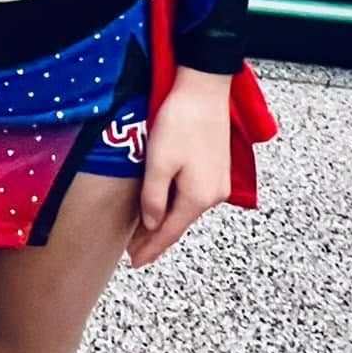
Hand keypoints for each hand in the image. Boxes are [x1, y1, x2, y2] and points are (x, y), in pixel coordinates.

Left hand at [128, 67, 232, 268]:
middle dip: (155, 238)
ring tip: (144, 232)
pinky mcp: (217, 167)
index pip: (169, 233)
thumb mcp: (158, 163)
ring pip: (186, 209)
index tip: (135, 263)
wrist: (204, 89)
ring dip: (165, 221)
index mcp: (197, 198)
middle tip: (134, 252)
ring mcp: (217, 182)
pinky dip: (176, 205)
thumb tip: (151, 224)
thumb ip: (154, 198)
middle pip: (179, 223)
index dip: (150, 249)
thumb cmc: (180, 122)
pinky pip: (193, 196)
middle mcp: (213, 195)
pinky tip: (165, 205)